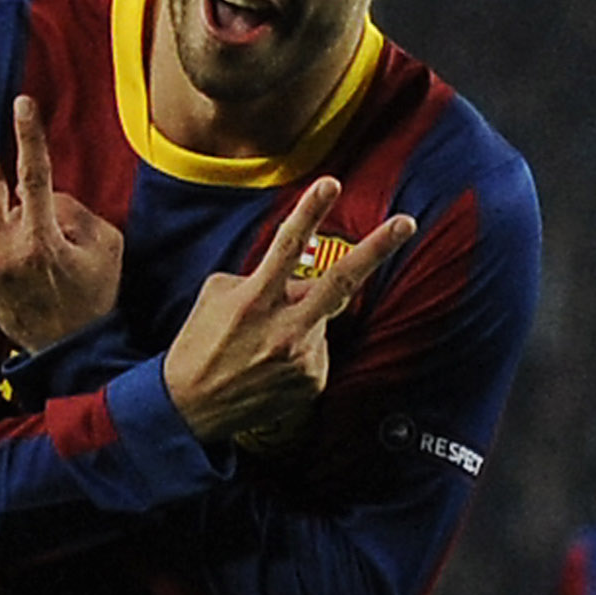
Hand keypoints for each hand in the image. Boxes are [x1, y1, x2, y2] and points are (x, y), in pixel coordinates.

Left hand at [0, 93, 122, 355]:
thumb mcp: (106, 249)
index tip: (21, 103)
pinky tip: (25, 273)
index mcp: (42, 242)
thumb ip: (74, 212)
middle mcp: (5, 252)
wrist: (68, 354)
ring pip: (1, 217)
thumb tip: (42, 194)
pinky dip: (10, 244)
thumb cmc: (94, 297)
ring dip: (21, 224)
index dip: (29, 138)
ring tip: (43, 264)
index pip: (35, 178)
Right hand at [160, 177, 414, 448]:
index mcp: (255, 300)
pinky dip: (301, 348)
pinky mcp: (313, 382)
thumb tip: (291, 275)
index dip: (311, 211)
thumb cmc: (198, 346)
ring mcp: (303, 358)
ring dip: (302, 319)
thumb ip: (257, 277)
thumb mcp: (216, 297)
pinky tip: (271, 364)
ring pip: (322, 318)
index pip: (287, 246)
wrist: (189, 411)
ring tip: (262, 345)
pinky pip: (318, 349)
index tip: (332, 183)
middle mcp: (284, 329)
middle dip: (377, 249)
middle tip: (406, 223)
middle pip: (341, 282)